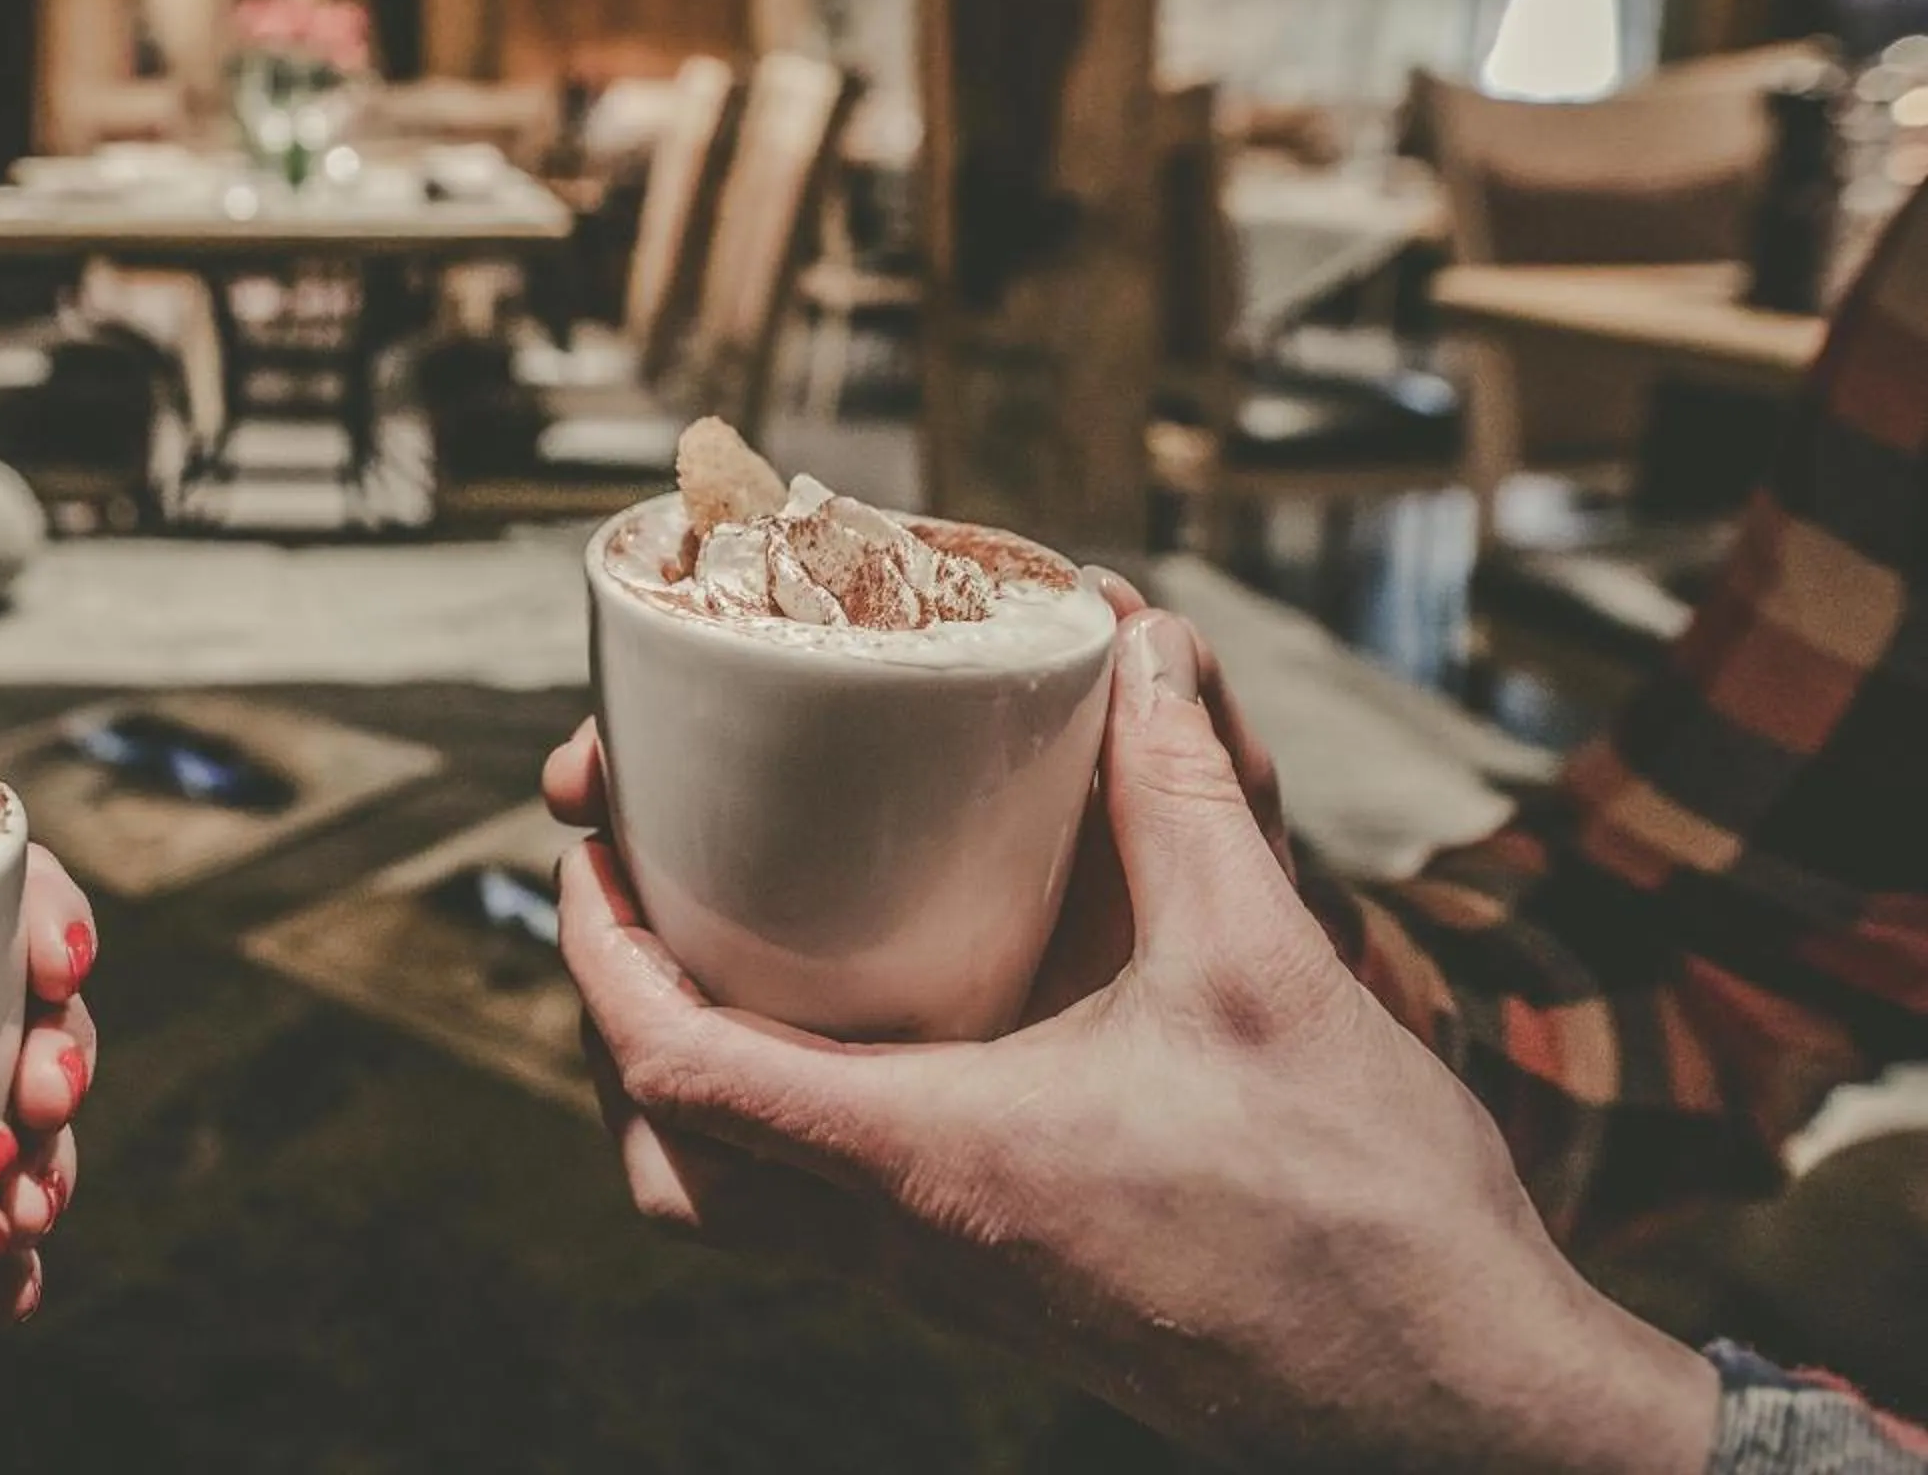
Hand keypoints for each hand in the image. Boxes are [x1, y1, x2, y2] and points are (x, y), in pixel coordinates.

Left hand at [556, 611, 1717, 1474]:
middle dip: (618, 1030)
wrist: (1464, 1410)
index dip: (597, 953)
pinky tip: (872, 1031)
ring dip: (702, 1086)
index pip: (677, 1068)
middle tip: (640, 906)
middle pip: (673, 1171)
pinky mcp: (1008, 1298)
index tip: (587, 850)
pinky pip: (837, 1223)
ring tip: (728, 955)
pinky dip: (798, 1125)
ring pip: (746, 1212)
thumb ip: (1183, 799)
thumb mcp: (1267, 970)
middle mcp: (915, 1246)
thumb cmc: (1369, 1218)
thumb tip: (1139, 651)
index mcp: (935, 1164)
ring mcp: (955, 1291)